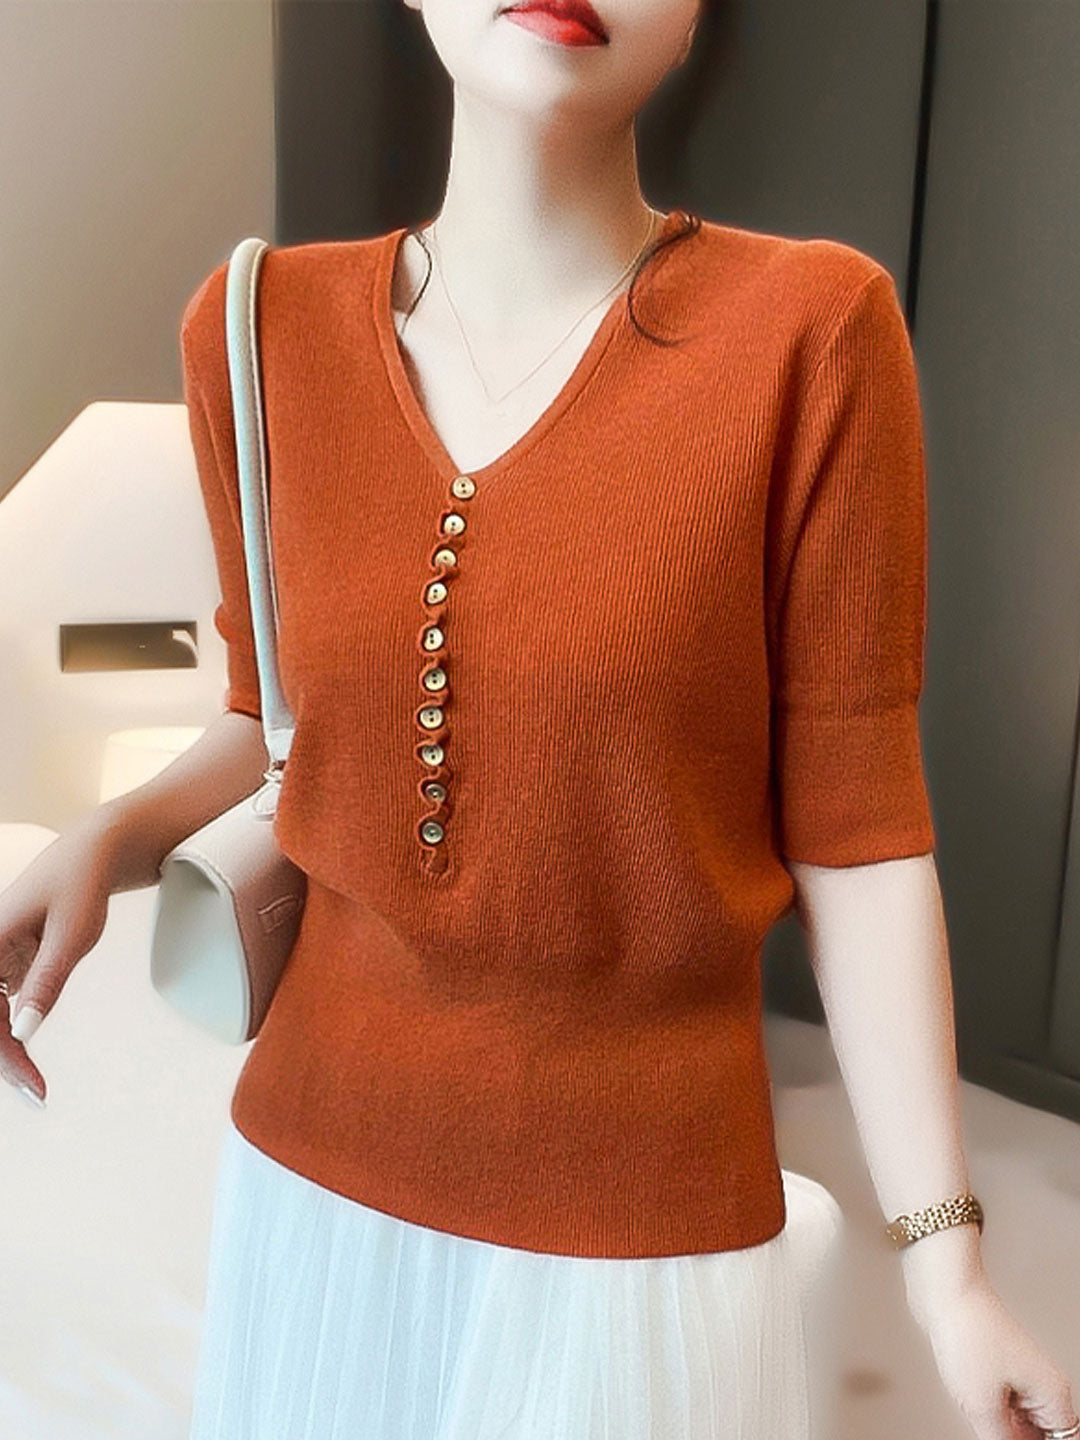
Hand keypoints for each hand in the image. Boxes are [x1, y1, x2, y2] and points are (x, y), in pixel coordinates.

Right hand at [0, 816, 116, 1105]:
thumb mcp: (74, 931)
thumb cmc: (84, 879)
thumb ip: (47, 980)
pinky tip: (25, 1064)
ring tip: (35, 1086)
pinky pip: (3, 1009)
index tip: (32, 1084)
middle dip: (3, 1059)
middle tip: (37, 1095)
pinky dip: (13, 1037)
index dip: (4, 1053)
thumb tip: (25, 1032)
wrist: (97, 850)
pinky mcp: (10, 965)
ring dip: (6, 1053)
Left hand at [915, 1277, 1076, 1438]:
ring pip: (1019, 1423)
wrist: (943, 1289)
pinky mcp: (997, 1369)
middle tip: (989, 1427)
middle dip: (1017, 1438)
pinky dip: (989, 1414)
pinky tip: (971, 1403)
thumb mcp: (981, 1404)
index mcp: (1053, 1394)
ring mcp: (1020, 1376)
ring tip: (978, 1405)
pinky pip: (1001, 1406)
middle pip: (1042, 1435)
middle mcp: (1043, 1385)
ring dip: (1001, 1428)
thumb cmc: (968, 1331)